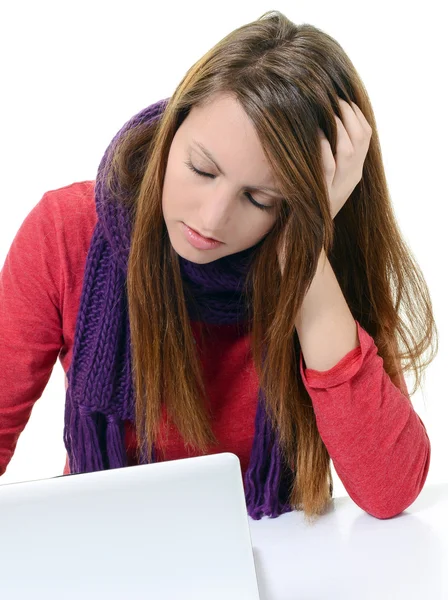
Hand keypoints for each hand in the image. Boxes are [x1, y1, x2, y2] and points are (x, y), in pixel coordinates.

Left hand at [277, 97, 371, 274]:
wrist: (299, 244)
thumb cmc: (301, 207)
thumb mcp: (317, 178)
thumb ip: (323, 155)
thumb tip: (315, 124)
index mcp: (352, 174)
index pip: (365, 135)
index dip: (355, 113)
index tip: (340, 96)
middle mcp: (350, 180)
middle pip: (360, 138)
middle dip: (346, 114)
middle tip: (331, 97)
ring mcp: (338, 190)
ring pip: (348, 151)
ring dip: (337, 127)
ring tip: (324, 110)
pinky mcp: (321, 197)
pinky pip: (327, 169)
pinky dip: (323, 149)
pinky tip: (315, 136)